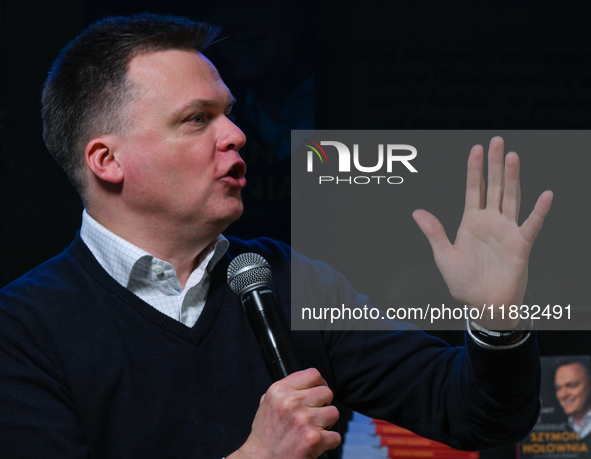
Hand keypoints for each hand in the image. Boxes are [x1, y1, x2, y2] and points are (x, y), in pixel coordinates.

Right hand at [229, 368, 340, 458]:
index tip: (317, 393)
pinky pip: (336, 436)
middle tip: (314, 415)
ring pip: (334, 412)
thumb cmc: (266, 434)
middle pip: (327, 392)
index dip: (319, 384)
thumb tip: (307, 382)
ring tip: (314, 429)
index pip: (313, 374)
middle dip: (323, 405)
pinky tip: (316, 443)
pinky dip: (329, 442)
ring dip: (327, 423)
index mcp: (279, 391)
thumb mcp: (267, 402)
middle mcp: (291, 402)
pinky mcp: (314, 439)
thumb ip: (286, 389)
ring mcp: (304, 420)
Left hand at [412, 137, 552, 328]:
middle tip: (497, 141)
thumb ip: (433, 232)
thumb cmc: (464, 282)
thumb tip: (417, 212)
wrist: (482, 304)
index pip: (474, 189)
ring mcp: (507, 230)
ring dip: (513, 178)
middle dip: (495, 164)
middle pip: (494, 186)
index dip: (475, 169)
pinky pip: (531, 224)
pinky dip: (539, 210)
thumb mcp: (444, 255)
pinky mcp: (521, 244)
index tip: (476, 148)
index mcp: (471, 222)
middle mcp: (491, 221)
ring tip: (512, 157)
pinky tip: (545, 194)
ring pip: (511, 198)